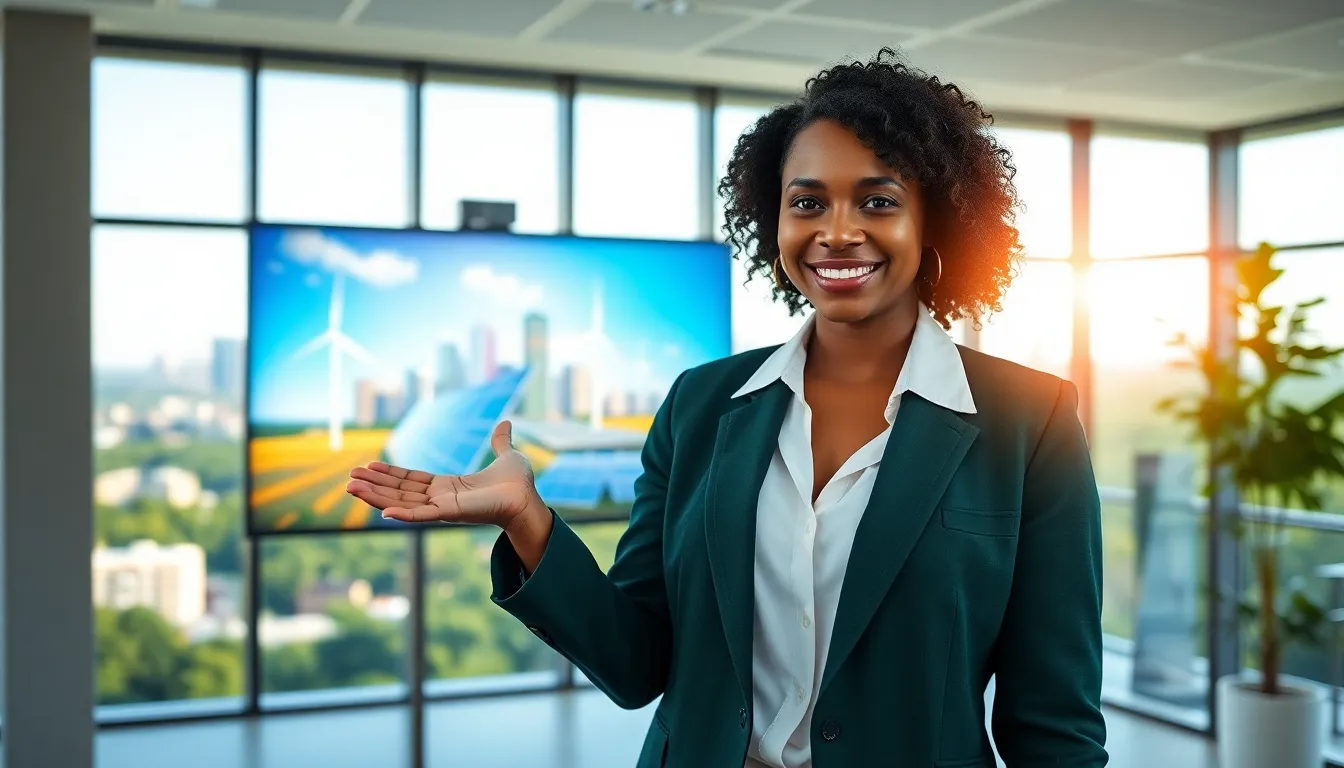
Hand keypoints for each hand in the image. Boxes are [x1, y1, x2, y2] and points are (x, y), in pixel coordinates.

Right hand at [346, 420, 543, 532]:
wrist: (529, 499)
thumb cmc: (519, 484)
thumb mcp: (506, 456)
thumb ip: (499, 442)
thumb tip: (505, 423)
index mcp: (449, 486)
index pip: (412, 480)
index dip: (390, 473)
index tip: (369, 466)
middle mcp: (442, 498)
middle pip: (400, 491)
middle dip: (375, 485)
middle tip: (349, 479)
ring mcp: (444, 507)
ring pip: (402, 502)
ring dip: (377, 496)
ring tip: (351, 488)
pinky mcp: (451, 514)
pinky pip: (421, 515)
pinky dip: (402, 514)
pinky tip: (382, 511)